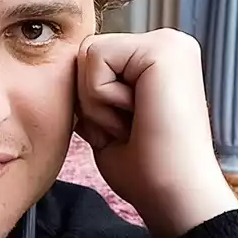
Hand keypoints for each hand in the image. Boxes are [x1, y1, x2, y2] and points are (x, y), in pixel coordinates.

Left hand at [75, 29, 237, 237]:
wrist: (175, 195)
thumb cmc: (146, 171)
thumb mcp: (109, 120)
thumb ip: (93, 89)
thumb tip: (62, 72)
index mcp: (159, 61)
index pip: (93, 61)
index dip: (91, 102)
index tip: (126, 131)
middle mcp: (168, 45)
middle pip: (86, 53)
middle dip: (92, 100)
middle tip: (129, 129)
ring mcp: (169, 43)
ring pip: (88, 54)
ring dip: (97, 102)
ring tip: (134, 124)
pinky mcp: (163, 48)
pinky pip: (95, 57)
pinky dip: (102, 97)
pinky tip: (137, 115)